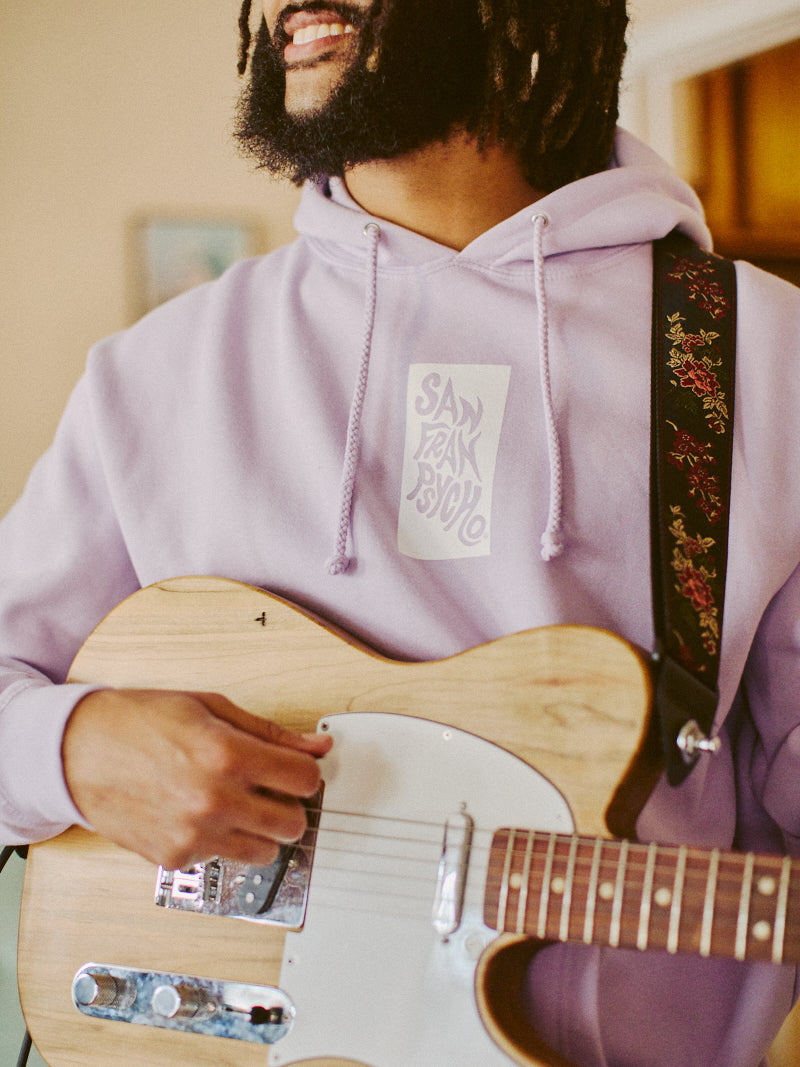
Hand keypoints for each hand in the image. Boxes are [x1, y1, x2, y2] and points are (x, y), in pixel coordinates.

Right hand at [62, 688, 331, 868]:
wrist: (78, 750)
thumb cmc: (140, 722)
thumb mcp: (210, 708)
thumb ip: (269, 732)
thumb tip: (317, 745)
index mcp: (227, 754)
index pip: (304, 781)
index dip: (306, 773)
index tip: (297, 771)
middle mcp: (214, 799)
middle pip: (292, 824)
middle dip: (290, 806)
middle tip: (272, 791)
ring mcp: (194, 834)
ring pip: (265, 852)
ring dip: (261, 831)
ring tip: (239, 804)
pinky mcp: (175, 858)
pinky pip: (223, 859)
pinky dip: (222, 840)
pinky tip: (202, 814)